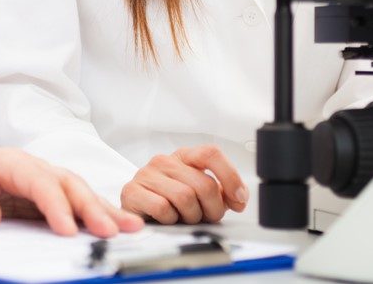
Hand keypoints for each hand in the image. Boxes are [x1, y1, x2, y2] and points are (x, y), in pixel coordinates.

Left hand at [0, 148, 143, 237]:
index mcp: (8, 161)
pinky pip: (75, 205)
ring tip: (131, 226)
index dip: (54, 204)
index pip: (38, 180)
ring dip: (104, 209)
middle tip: (108, 231)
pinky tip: (119, 224)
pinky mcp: (45, 200)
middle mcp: (31, 168)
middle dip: (90, 207)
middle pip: (67, 183)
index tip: (65, 228)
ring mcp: (42, 183)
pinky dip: (98, 214)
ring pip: (78, 192)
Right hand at [120, 146, 247, 223]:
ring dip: (191, 216)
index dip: (230, 176)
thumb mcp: (199, 193)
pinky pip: (163, 208)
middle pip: (204, 184)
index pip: (211, 154)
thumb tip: (239, 197)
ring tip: (184, 218)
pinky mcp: (132, 191)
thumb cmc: (170, 201)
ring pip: (185, 197)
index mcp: (184, 156)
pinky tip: (167, 219)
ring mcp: (147, 174)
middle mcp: (165, 161)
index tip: (239, 198)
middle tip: (208, 217)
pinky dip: (170, 220)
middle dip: (213, 208)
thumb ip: (221, 193)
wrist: (136, 211)